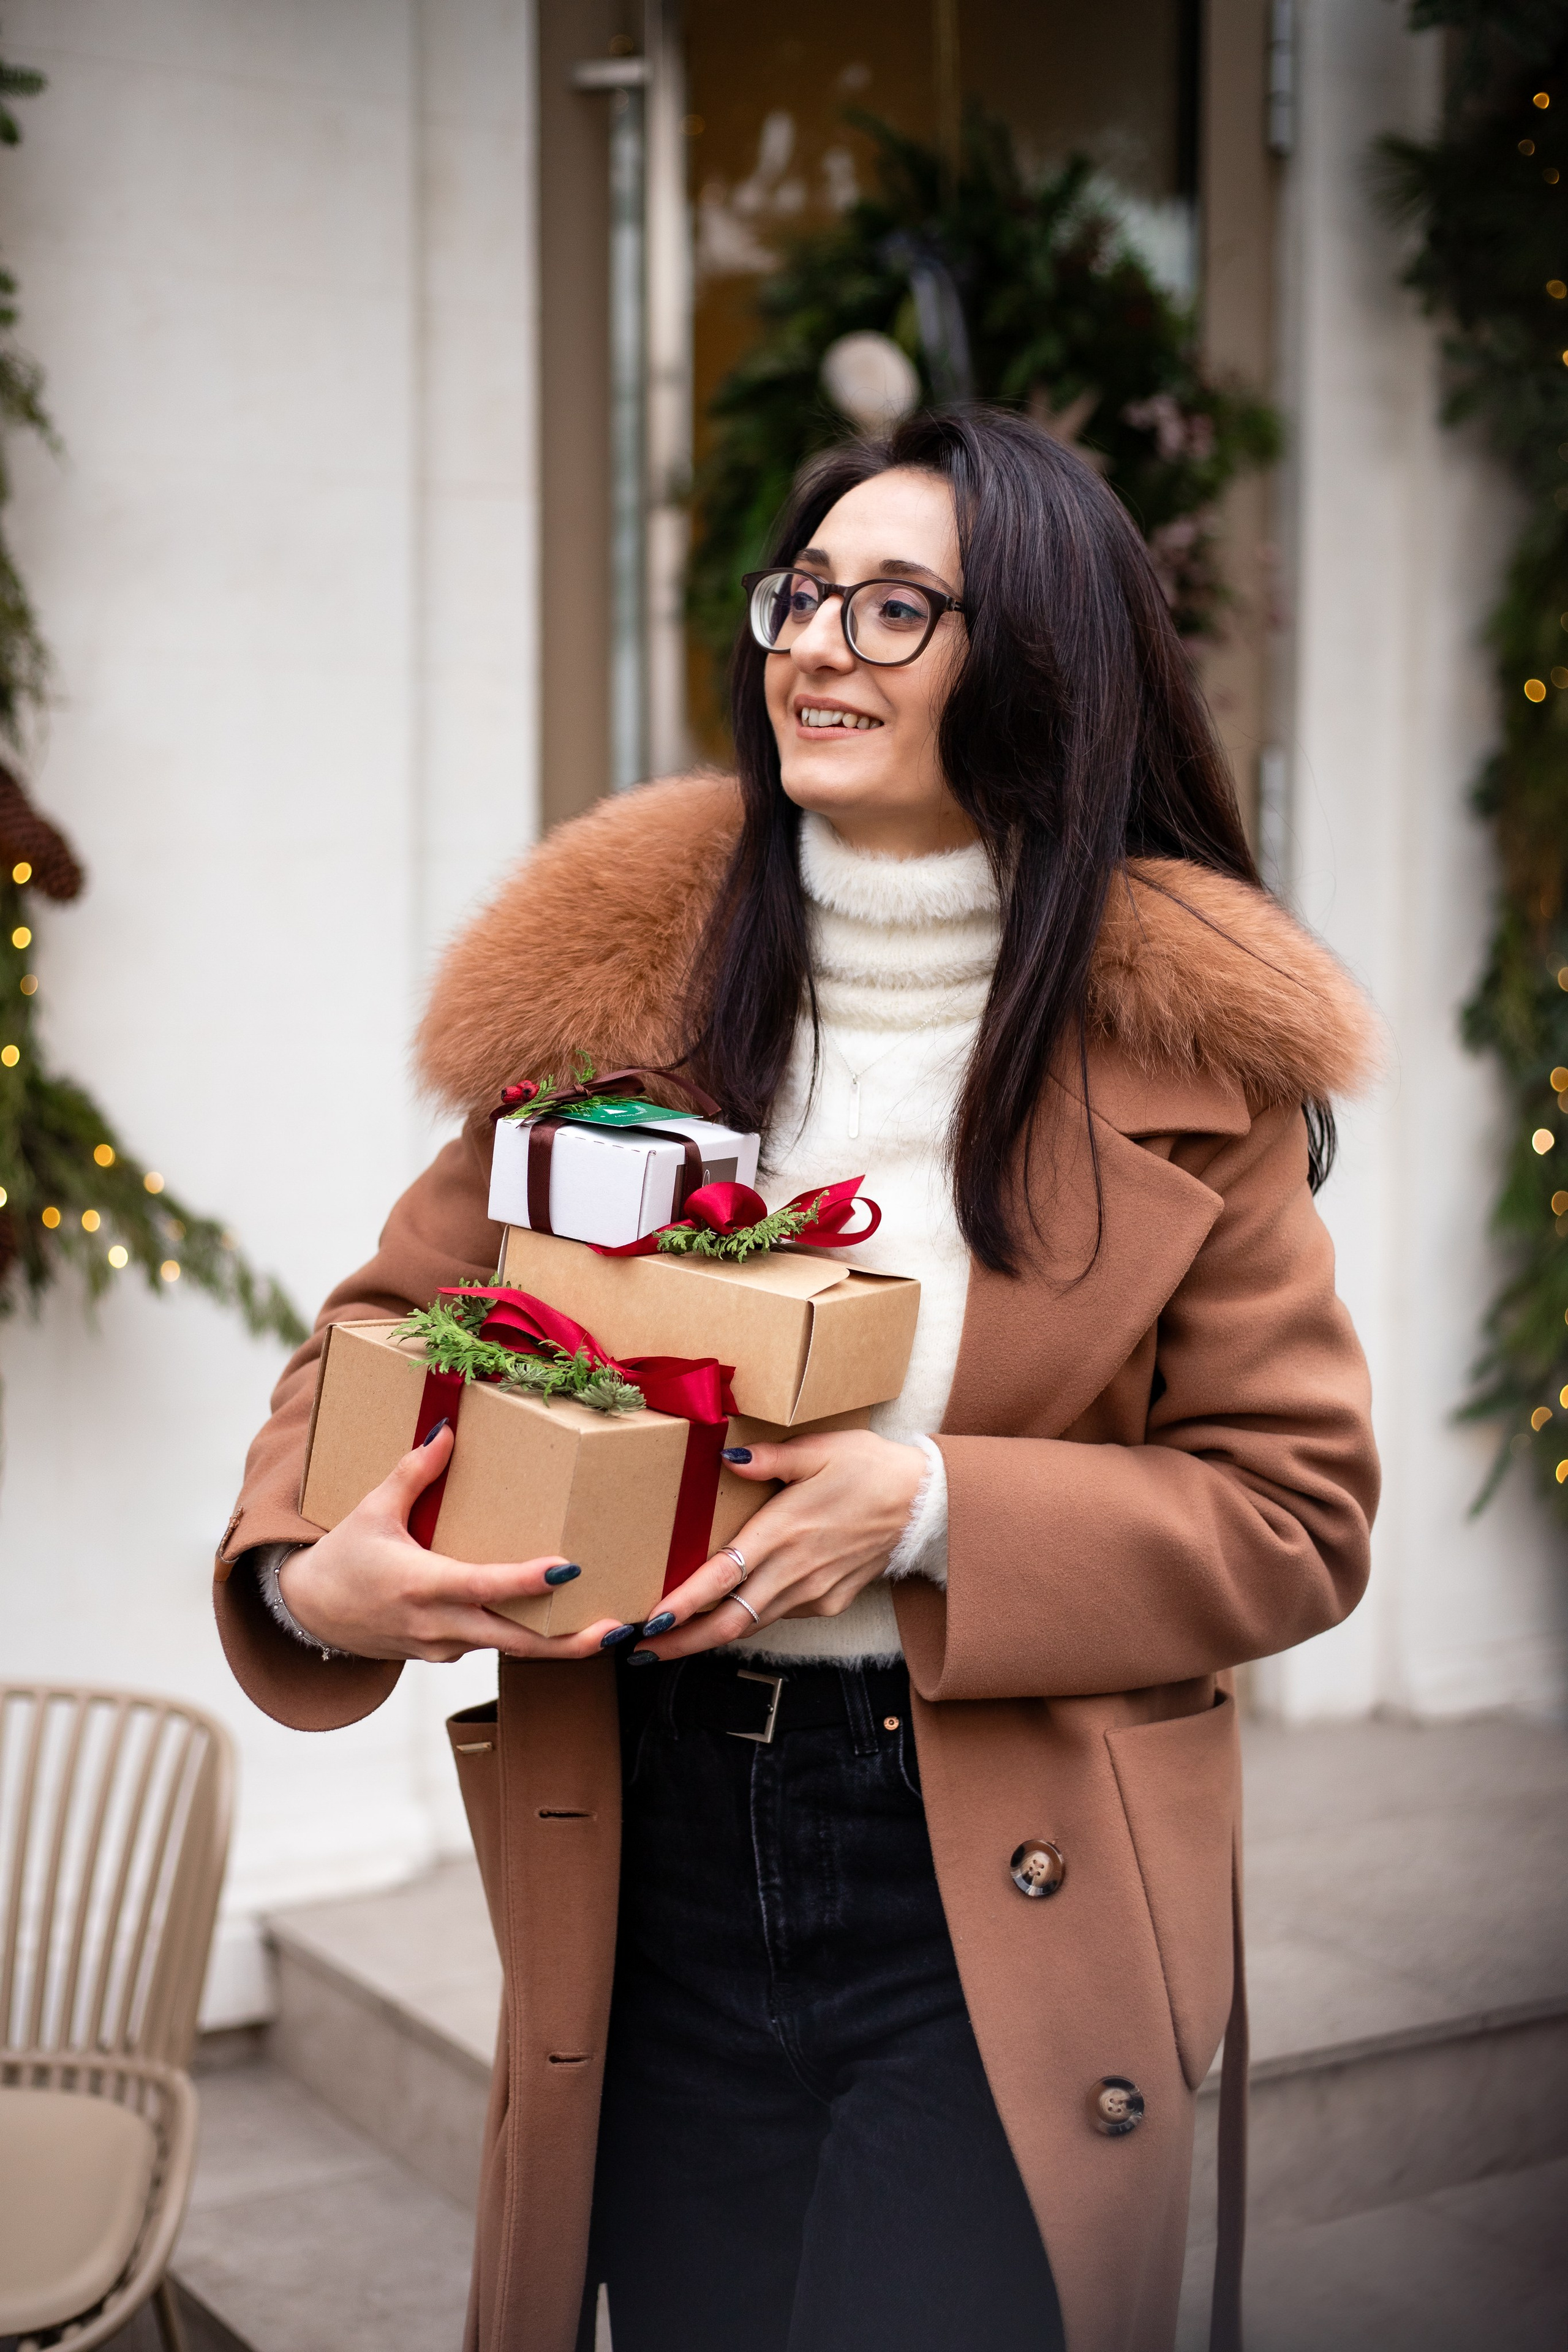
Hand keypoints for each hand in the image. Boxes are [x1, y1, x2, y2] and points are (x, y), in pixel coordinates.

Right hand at [276, 1424, 638, 1663]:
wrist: (308, 1614)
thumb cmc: (343, 1558)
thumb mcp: (372, 1509)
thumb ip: (413, 1472)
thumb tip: (448, 1430)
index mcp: (420, 1584)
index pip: (484, 1586)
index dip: (527, 1582)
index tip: (569, 1568)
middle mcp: (437, 1624)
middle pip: (514, 1642)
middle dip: (568, 1641)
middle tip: (617, 1629)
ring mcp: (442, 1647)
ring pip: (508, 1648)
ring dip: (555, 1644)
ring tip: (607, 1628)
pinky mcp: (444, 1655)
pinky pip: (491, 1646)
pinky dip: (524, 1638)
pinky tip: (558, 1623)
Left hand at [628, 1429, 925, 1661]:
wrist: (925, 1503)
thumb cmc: (869, 1468)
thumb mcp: (820, 1449)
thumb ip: (769, 1458)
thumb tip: (724, 1459)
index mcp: (784, 1530)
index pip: (722, 1576)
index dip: (684, 1603)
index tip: (651, 1621)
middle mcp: (795, 1570)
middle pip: (729, 1620)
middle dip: (681, 1641)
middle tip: (639, 1652)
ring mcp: (814, 1593)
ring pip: (751, 1625)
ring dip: (709, 1636)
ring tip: (670, 1642)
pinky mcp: (829, 1602)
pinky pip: (778, 1616)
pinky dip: (748, 1620)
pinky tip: (725, 1616)